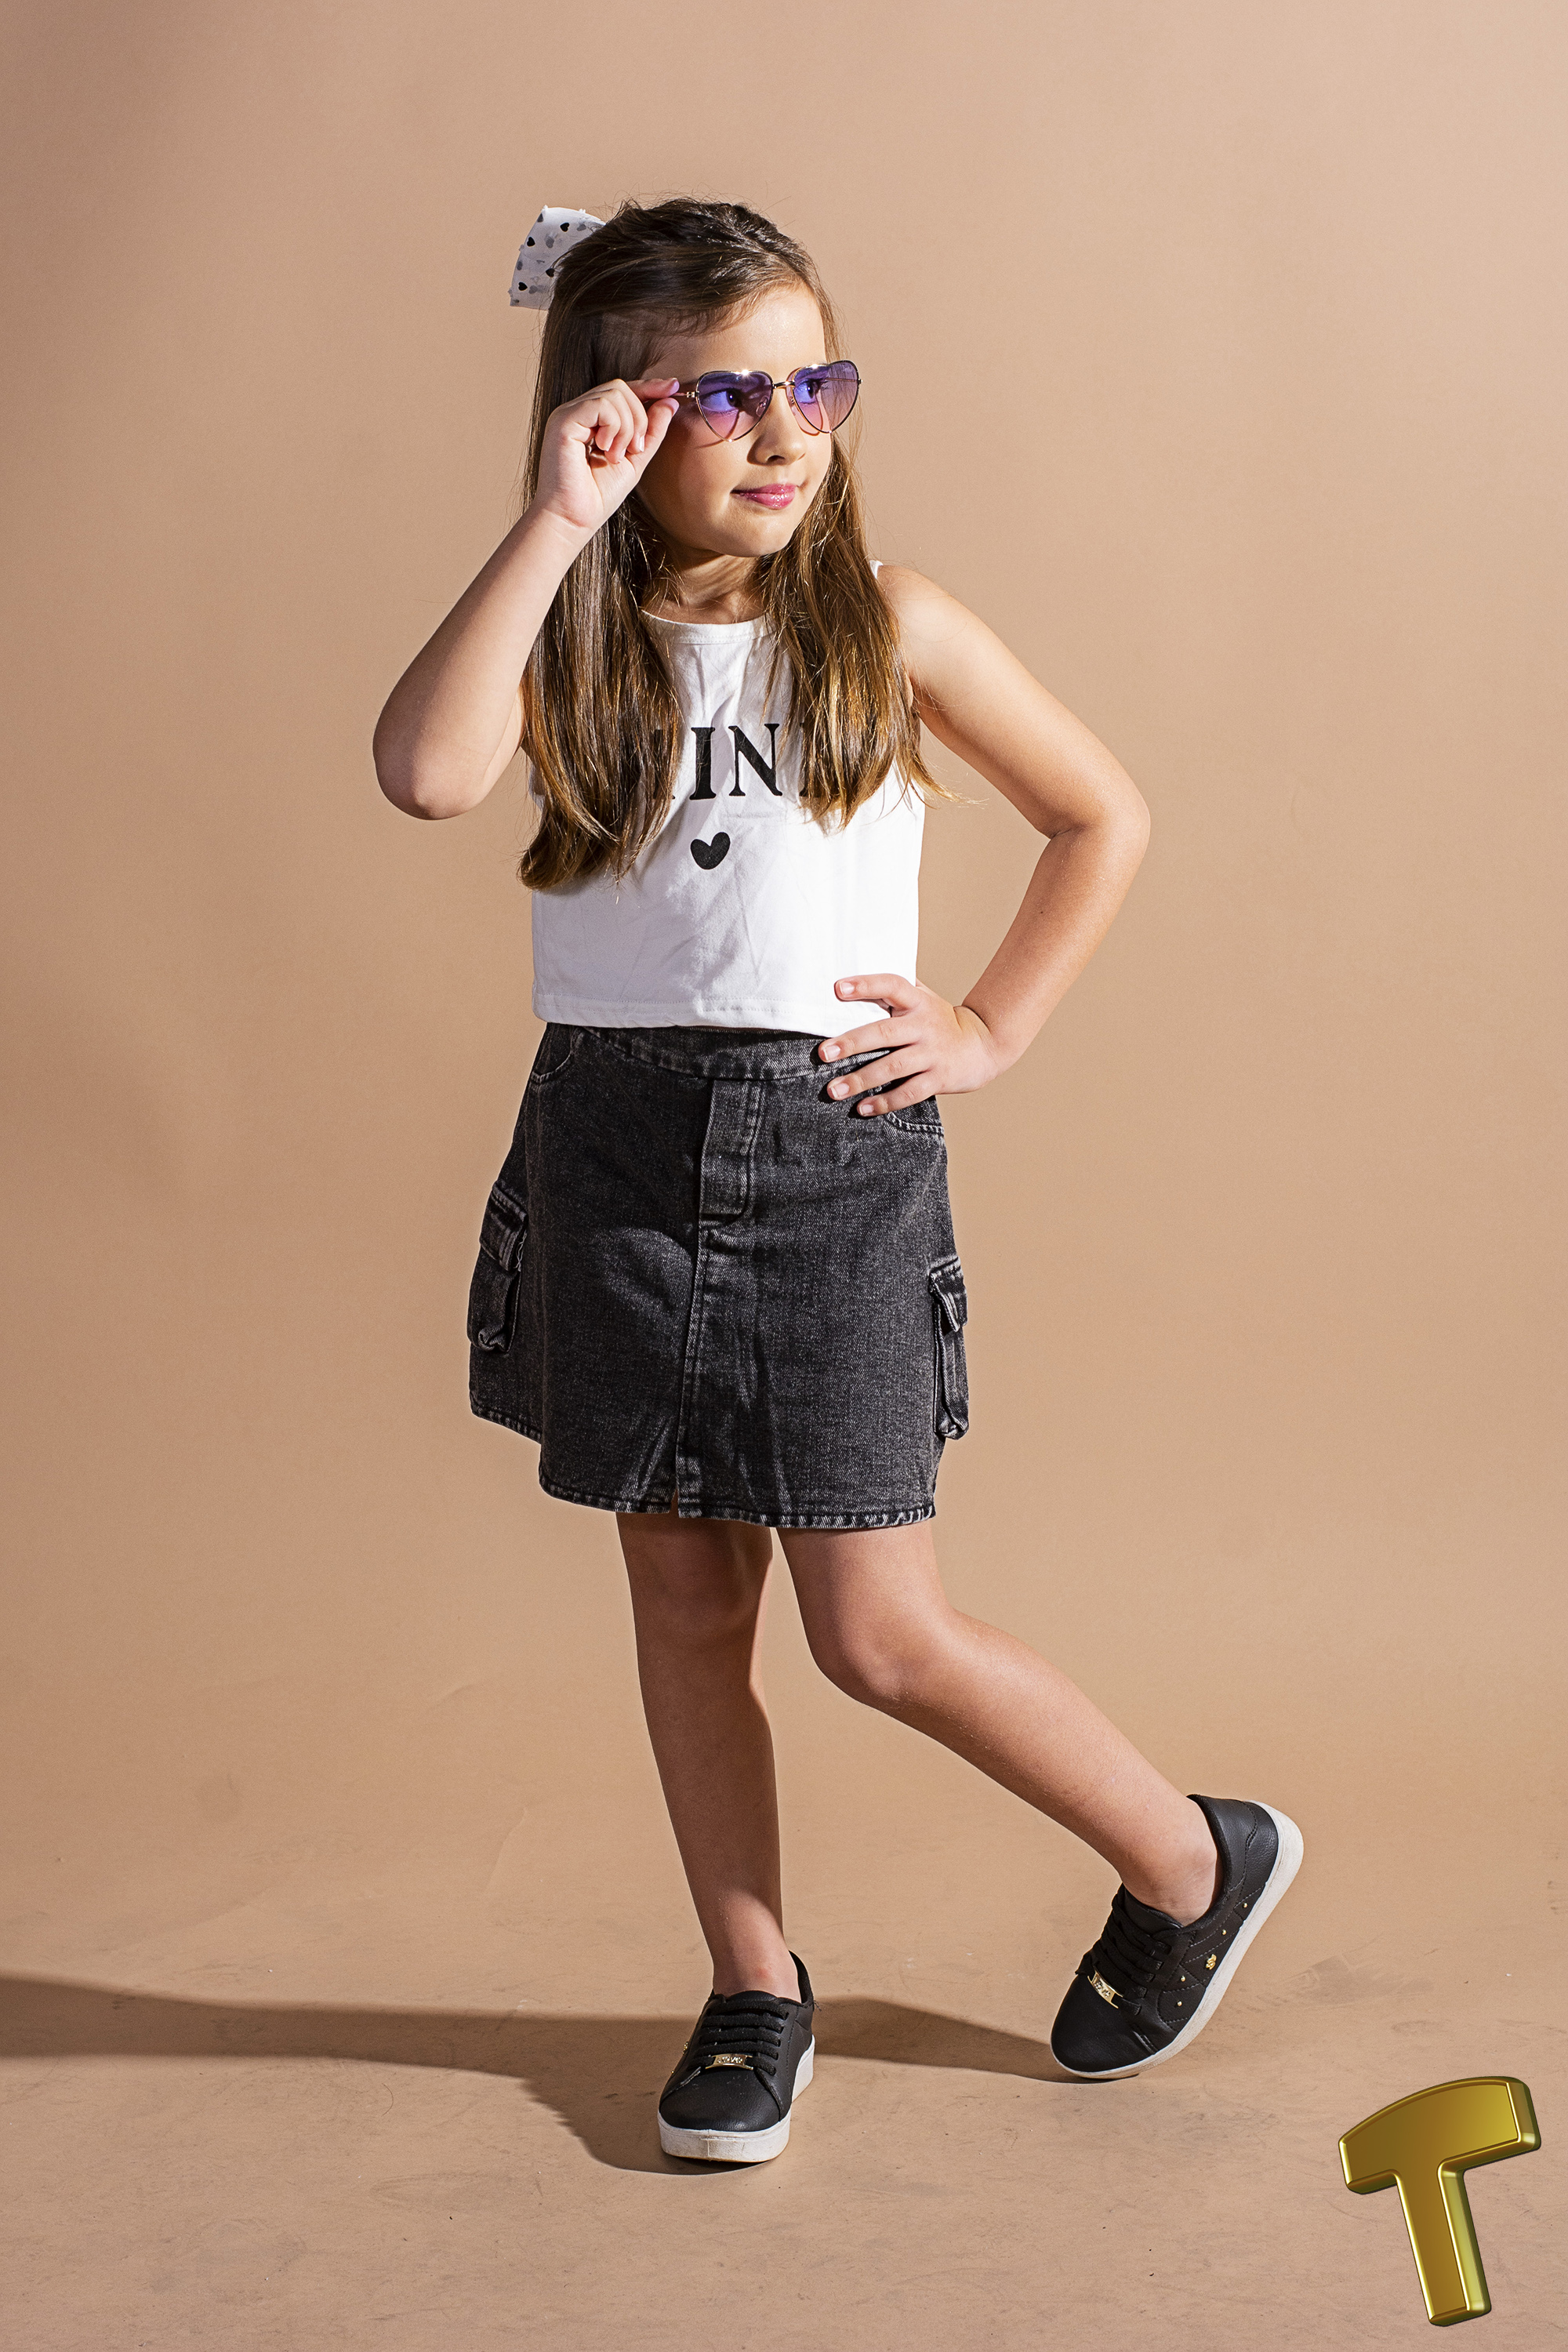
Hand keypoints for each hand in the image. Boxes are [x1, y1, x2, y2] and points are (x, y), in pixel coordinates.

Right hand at [528, 376, 681, 539]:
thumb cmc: (597, 497)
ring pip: (614, 394)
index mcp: (591, 419)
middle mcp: (577, 411)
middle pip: (621, 388)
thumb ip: (651, 431)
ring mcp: (568, 414)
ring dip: (627, 427)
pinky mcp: (563, 421)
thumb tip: (670, 401)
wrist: (572, 520)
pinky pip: (601, 405)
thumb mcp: (635, 460)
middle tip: (635, 450)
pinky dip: (614, 427)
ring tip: (616, 457)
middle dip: (640, 417)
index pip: (622, 391)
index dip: (649, 386)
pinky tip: (605, 451)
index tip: (674, 387)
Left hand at [818, 973, 1006, 1113]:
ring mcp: (932, 1053)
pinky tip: (863, 1108)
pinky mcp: (939, 1079)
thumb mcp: (925, 998)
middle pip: (884, 1032)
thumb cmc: (941, 1020)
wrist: (984, 1044)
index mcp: (918, 1001)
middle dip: (852, 1043)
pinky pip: (909, 1092)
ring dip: (861, 1079)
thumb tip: (853, 976)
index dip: (865, 986)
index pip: (891, 985)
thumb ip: (897, 990)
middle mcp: (924, 1025)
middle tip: (824, 1053)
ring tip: (834, 1090)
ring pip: (893, 1067)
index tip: (838, 989)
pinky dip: (885, 1102)